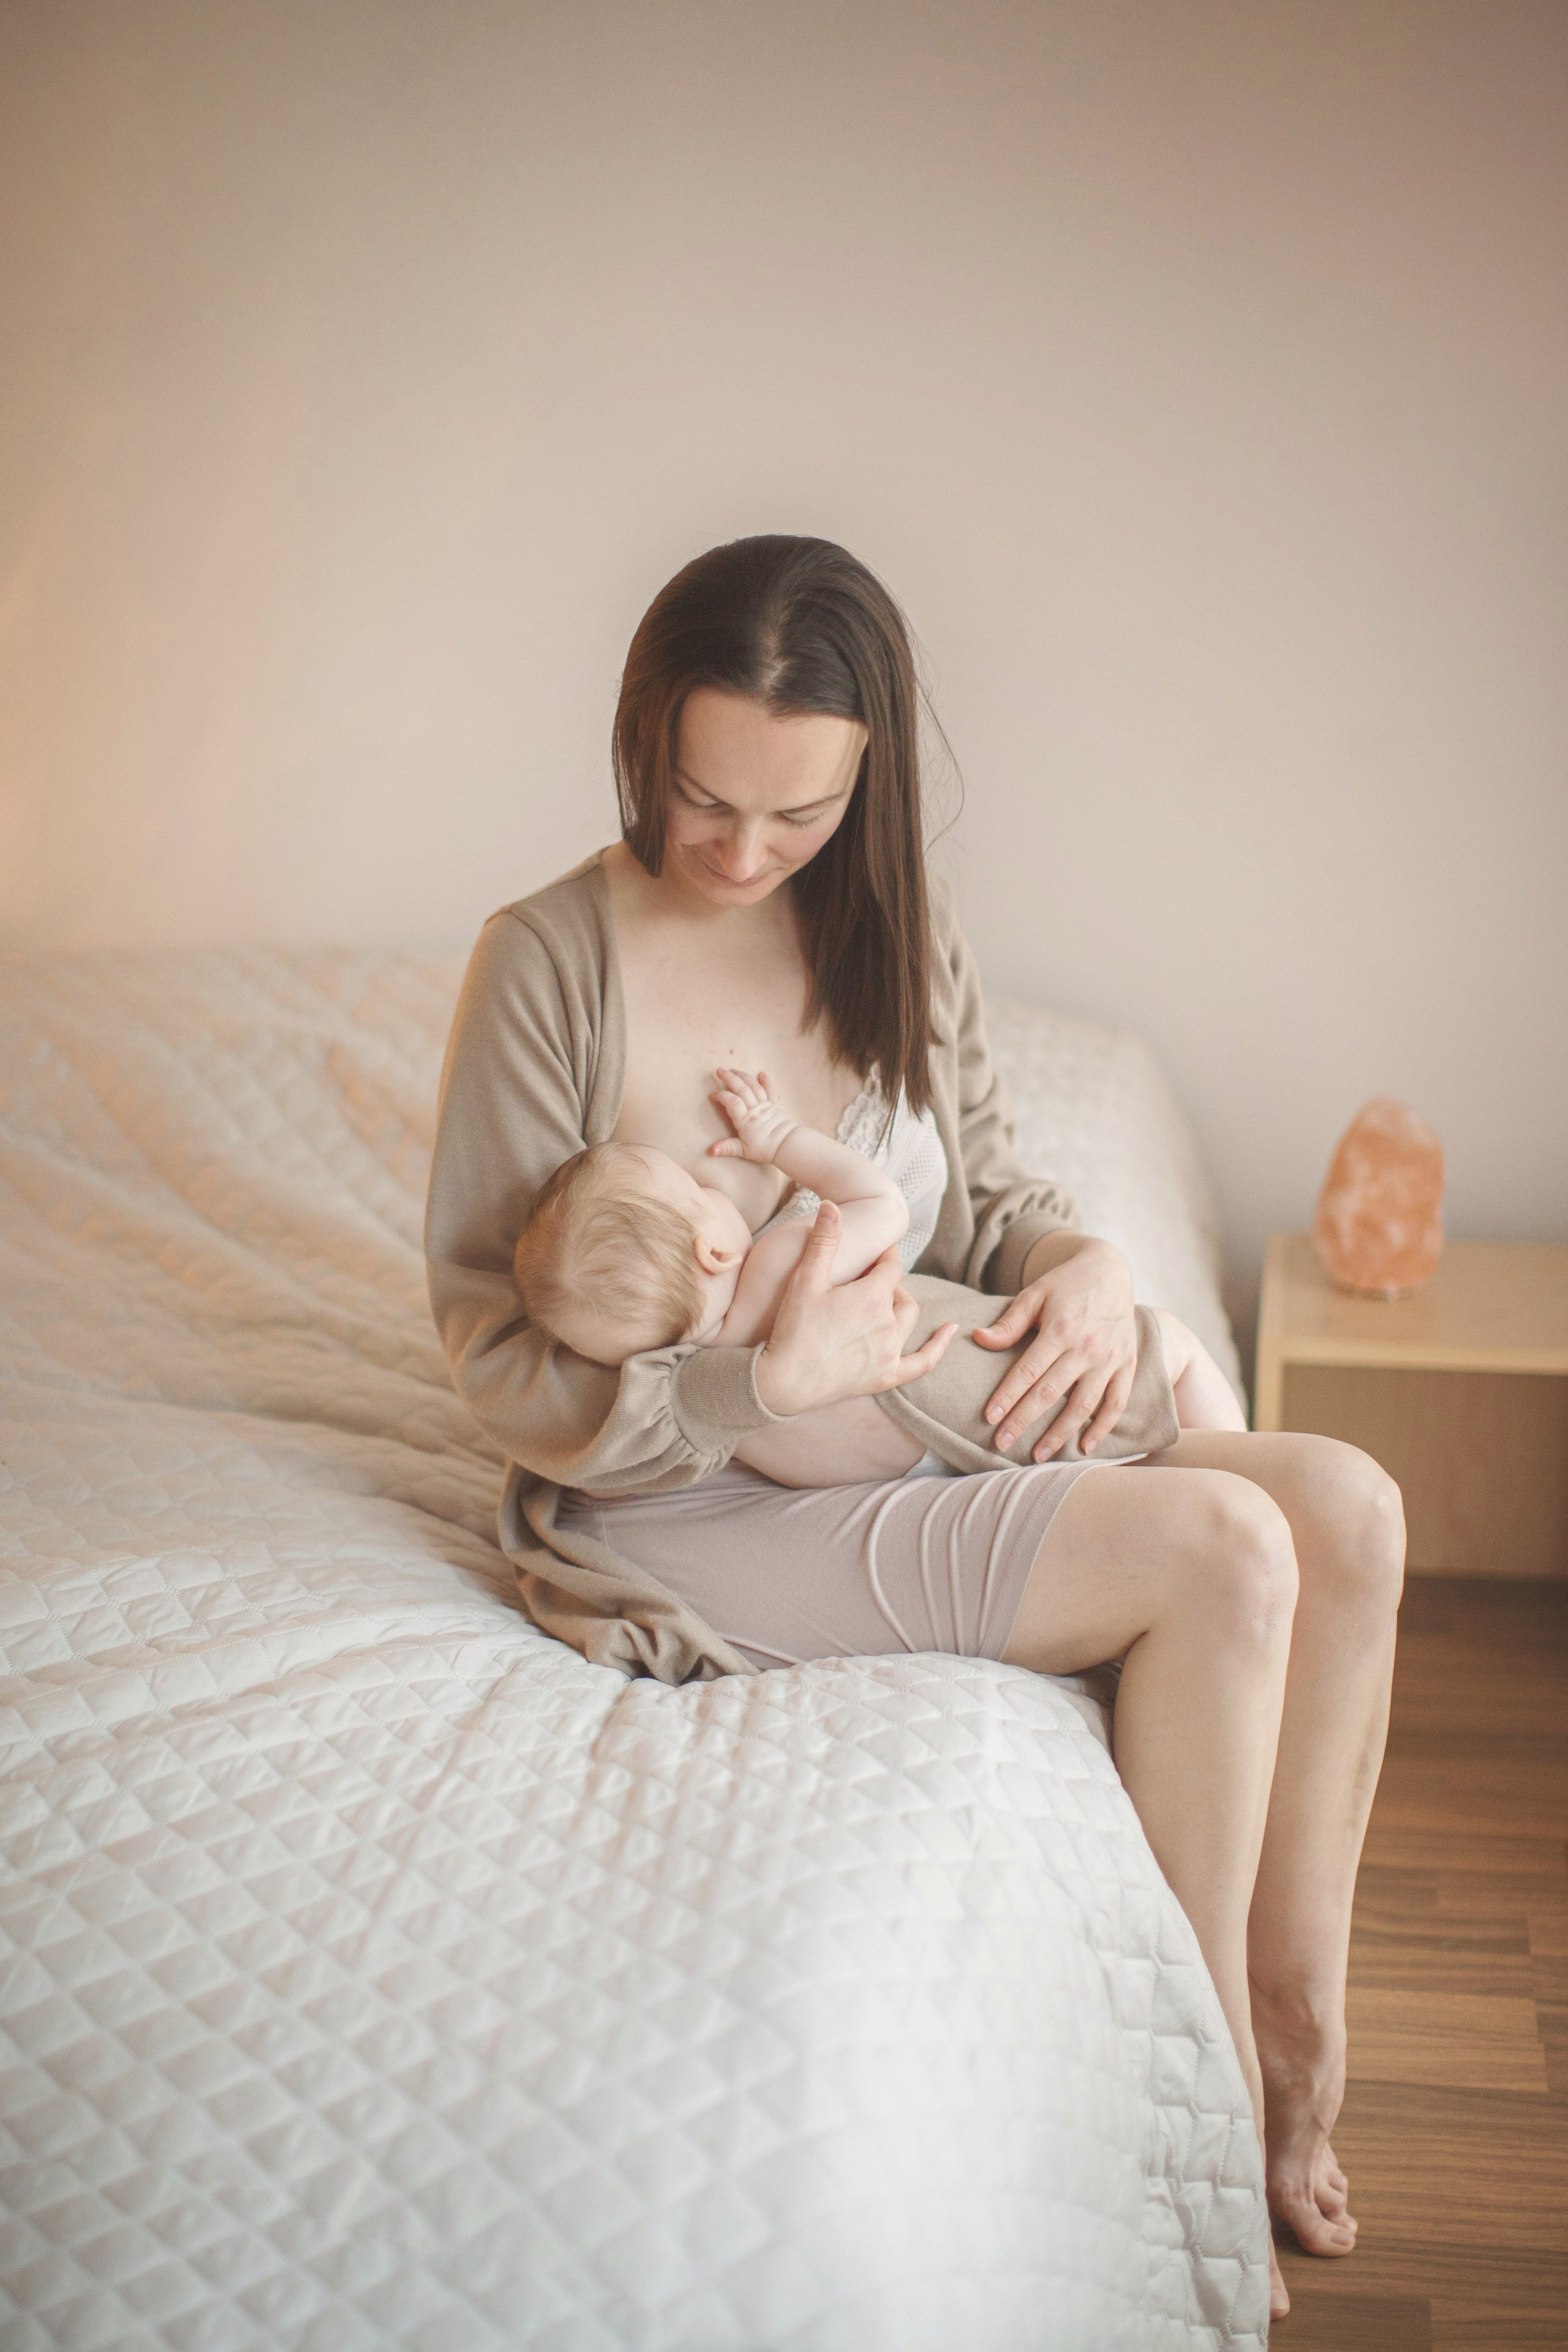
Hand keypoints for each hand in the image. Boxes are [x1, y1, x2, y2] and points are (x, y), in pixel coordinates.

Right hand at [707, 1067, 796, 1165]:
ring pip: (753, 1086)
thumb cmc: (765, 1149)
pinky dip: (766, 1081)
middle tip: (719, 1070)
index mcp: (745, 1120)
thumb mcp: (744, 1151)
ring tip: (733, 1070)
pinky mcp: (774, 1104)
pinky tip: (762, 1073)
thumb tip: (711, 1151)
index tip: (712, 1095)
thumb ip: (727, 1148)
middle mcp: (754, 1109)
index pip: (731, 1102)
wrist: (787, 1146)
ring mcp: (765, 1105)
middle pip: (741, 1089)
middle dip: (729, 1078)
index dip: (721, 1096)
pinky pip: (770, 1090)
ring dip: (743, 1076)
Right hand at [754, 1200, 957, 1416]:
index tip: (876, 1250)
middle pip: (898, 1291)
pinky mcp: (885, 1377)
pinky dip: (938, 1346)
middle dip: (886, 1280)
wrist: (783, 1382)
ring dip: (899, 1304)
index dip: (884, 1255)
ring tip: (883, 1299)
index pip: (890, 1266)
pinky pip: (922, 1361)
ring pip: (908, 1318)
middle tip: (866, 1278)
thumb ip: (824, 1242)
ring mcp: (889, 1352)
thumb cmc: (792, 1329)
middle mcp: (887, 1323)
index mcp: (871, 1296)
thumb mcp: (805, 1280)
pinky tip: (950, 1331)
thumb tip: (832, 1205)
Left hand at [970, 1235, 1137, 1458]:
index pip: (1028, 1371)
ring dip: (1060, 1434)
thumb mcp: (1034, 1294)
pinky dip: (1104, 1428)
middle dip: (1024, 1422)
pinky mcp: (1126, 1365)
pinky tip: (1086, 1447)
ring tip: (1038, 1455)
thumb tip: (979, 1339)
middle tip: (1001, 1445)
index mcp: (1061, 1328)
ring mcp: (1110, 1359)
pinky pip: (1116, 1403)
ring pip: (1083, 1406)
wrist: (1110, 1270)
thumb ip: (1010, 1323)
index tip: (989, 1418)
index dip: (1008, 1397)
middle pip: (1050, 1393)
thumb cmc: (1065, 1284)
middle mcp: (1087, 1347)